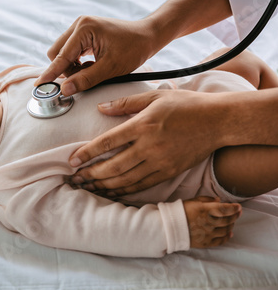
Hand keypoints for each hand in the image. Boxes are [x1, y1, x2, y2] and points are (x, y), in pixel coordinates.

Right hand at [34, 15, 155, 95]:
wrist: (148, 36)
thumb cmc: (134, 49)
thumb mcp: (110, 69)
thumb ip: (86, 80)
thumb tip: (65, 90)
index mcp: (84, 29)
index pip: (61, 56)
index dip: (51, 73)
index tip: (39, 85)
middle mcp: (79, 24)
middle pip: (56, 53)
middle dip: (66, 70)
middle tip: (82, 80)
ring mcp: (80, 27)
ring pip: (62, 52)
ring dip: (72, 67)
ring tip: (91, 71)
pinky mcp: (84, 32)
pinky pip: (71, 50)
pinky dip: (77, 62)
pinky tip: (91, 65)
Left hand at [69, 89, 225, 194]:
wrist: (218, 121)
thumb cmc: (186, 105)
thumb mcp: (154, 97)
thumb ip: (125, 103)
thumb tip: (101, 108)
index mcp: (143, 125)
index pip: (108, 142)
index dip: (87, 152)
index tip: (72, 160)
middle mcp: (150, 146)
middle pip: (114, 166)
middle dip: (91, 174)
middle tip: (74, 179)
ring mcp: (160, 162)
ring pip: (126, 179)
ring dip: (104, 185)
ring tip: (88, 187)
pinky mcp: (169, 172)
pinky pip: (142, 185)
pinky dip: (125, 190)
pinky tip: (112, 192)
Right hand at [183, 196, 240, 247]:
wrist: (170, 226)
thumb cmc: (181, 211)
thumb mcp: (192, 201)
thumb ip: (207, 200)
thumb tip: (219, 200)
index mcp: (205, 210)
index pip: (225, 209)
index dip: (234, 208)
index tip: (238, 207)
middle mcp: (209, 222)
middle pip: (227, 220)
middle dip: (235, 216)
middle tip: (238, 213)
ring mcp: (208, 233)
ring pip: (226, 230)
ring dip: (231, 225)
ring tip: (231, 222)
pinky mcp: (206, 242)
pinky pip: (221, 241)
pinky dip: (227, 237)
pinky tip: (229, 234)